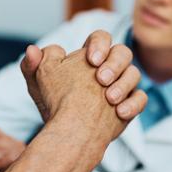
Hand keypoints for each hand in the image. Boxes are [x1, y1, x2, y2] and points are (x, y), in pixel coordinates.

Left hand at [20, 30, 144, 122]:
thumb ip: (33, 64)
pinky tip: (119, 112)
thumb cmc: (53, 103)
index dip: (100, 44)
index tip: (91, 59)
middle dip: (115, 64)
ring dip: (124, 84)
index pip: (101, 37)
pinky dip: (133, 104)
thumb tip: (31, 50)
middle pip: (123, 52)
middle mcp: (109, 68)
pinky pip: (140, 99)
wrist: (66, 133)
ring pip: (134, 74)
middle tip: (101, 79)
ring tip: (109, 98)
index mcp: (90, 57)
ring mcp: (121, 86)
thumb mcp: (38, 83)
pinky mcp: (129, 105)